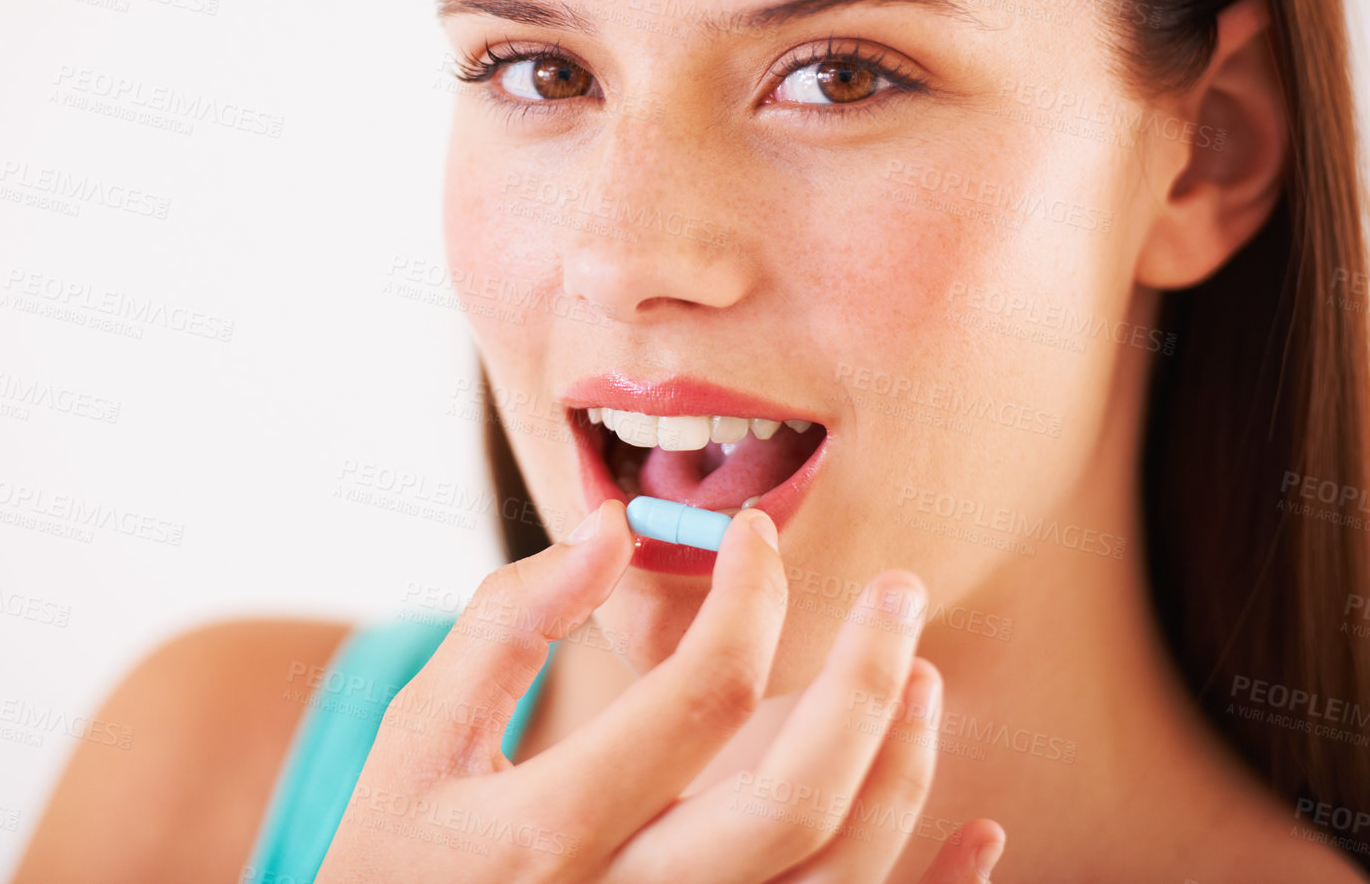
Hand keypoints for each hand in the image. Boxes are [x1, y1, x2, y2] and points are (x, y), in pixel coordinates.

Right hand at [315, 499, 1005, 882]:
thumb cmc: (397, 855)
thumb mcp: (417, 738)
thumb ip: (505, 626)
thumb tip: (610, 528)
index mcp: (549, 830)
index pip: (700, 697)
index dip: (748, 597)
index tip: (756, 537)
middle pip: (796, 798)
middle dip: (867, 678)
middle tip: (903, 592)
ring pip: (838, 880)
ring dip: (904, 772)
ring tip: (924, 676)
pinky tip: (980, 834)